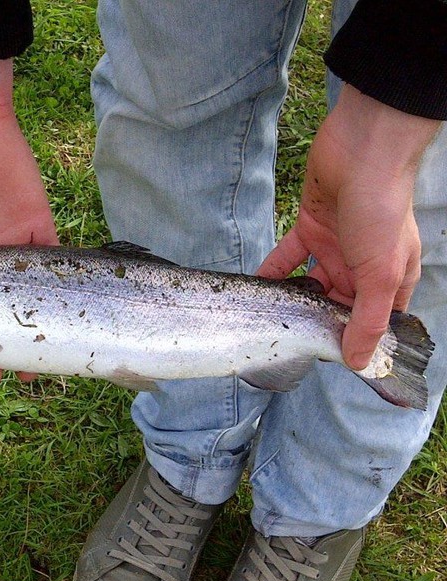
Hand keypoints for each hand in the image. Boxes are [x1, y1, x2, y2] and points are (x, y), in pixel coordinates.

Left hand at [258, 85, 439, 368]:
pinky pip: (288, 257)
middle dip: (315, 322)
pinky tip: (258, 289)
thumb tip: (360, 363)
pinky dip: (273, 271)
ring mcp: (335, 247)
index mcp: (388, 279)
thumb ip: (367, 320)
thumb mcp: (379, 273)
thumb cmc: (379, 210)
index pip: (372, 321)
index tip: (328, 359)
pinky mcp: (310, 227)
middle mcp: (362, 266)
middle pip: (336, 305)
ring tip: (269, 320)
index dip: (354, 340)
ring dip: (292, 300)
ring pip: (310, 283)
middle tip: (288, 342)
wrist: (361, 151)